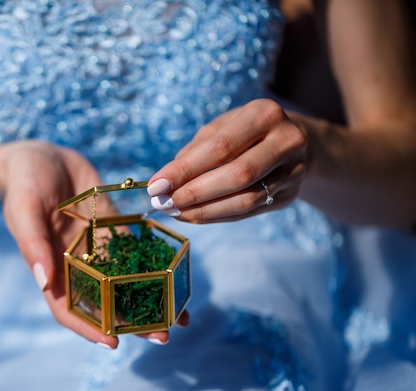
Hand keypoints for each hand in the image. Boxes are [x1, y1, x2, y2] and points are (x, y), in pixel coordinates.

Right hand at [1, 141, 186, 348]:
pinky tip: (176, 273)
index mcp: (51, 267)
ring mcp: (97, 248)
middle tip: (163, 336)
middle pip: (105, 302)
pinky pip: (136, 250)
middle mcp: (76, 264)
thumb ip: (33, 243)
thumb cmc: (25, 182)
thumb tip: (46, 281)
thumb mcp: (24, 208)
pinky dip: (154, 264)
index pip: (68, 309)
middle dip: (132, 322)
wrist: (43, 155)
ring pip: (125, 281)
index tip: (113, 343)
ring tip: (180, 314)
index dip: (89, 328)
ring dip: (150, 299)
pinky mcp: (113, 229)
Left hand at [147, 99, 306, 222]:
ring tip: (175, 211)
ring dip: (204, 210)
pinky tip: (193, 215)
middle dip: (194, 193)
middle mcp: (286, 141)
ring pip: (245, 200)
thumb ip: (195, 151)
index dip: (185, 169)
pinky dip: (217, 216)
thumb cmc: (245, 132)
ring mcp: (293, 170)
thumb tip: (165, 182)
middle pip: (237, 175)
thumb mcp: (221, 127)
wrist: (293, 142)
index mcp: (264, 114)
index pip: (220, 147)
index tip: (156, 185)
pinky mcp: (291, 195)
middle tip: (163, 203)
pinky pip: (249, 212)